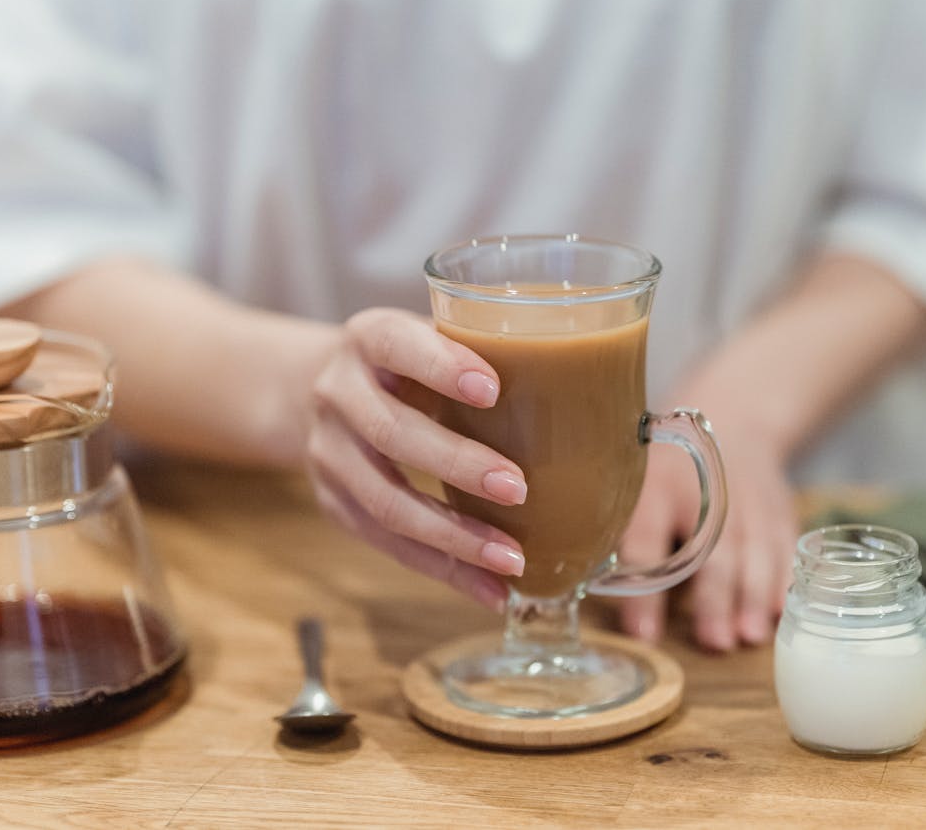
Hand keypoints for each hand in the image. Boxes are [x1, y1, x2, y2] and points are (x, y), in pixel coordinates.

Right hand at [304, 308, 528, 611]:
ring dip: (454, 536)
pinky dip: (443, 570)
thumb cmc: (410, 363)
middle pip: (392, 433)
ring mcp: (329, 452)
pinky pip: (387, 544)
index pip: (396, 344)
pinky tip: (490, 588)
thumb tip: (608, 389)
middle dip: (457, 465)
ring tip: (511, 559)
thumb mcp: (433, 337)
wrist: (318, 390)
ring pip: (386, 502)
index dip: (440, 366)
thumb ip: (490, 352)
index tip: (492, 388)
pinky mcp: (333, 502)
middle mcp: (339, 392)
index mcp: (369, 338)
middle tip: (519, 489)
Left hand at [618, 405, 798, 650]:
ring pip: (755, 549)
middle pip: (712, 549)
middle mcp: (705, 492)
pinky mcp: (778, 508)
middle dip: (715, 597)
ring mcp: (748, 499)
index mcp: (655, 487)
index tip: (644, 634)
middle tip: (714, 643)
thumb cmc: (664, 469)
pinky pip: (784, 545)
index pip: (645, 541)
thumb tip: (580, 588)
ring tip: (749, 636)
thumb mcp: (632, 483)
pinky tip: (779, 612)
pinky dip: (783, 579)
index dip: (644, 592)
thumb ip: (615, 531)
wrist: (731, 418)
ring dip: (753, 595)